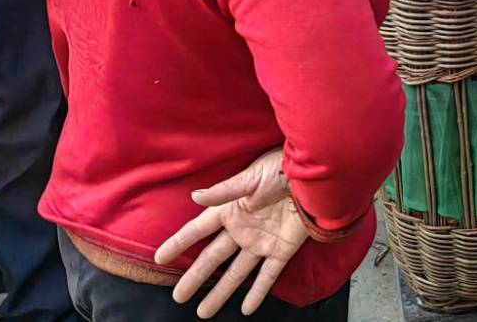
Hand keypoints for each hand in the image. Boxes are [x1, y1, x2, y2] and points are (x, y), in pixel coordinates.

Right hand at [154, 149, 307, 318]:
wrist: (317, 179)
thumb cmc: (282, 169)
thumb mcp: (251, 177)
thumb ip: (223, 192)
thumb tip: (195, 197)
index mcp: (231, 209)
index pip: (198, 230)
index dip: (179, 243)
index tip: (160, 258)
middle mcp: (242, 229)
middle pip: (213, 258)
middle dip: (195, 277)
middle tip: (178, 296)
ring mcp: (261, 242)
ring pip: (236, 273)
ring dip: (221, 292)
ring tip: (204, 311)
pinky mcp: (282, 250)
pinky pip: (267, 276)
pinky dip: (258, 292)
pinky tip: (246, 309)